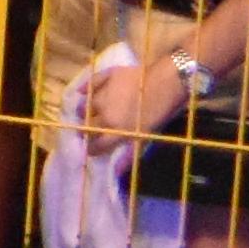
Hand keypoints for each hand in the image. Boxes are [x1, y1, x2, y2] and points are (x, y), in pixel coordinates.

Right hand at [69, 49, 194, 149]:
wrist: (166, 83)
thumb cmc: (160, 112)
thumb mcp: (147, 136)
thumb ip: (130, 153)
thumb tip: (116, 170)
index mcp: (115, 130)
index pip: (96, 144)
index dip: (92, 148)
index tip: (91, 150)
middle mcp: (104, 113)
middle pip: (88, 125)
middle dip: (87, 130)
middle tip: (90, 131)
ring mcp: (102, 94)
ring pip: (86, 105)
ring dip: (85, 111)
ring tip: (87, 112)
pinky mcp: (105, 77)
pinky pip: (91, 83)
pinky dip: (86, 88)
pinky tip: (82, 92)